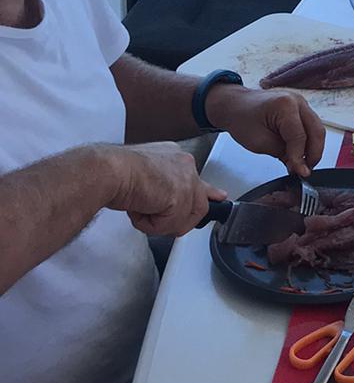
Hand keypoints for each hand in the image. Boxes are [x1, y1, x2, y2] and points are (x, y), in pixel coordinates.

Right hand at [103, 141, 220, 236]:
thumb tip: (174, 204)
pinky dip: (151, 225)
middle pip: (197, 205)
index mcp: (175, 157)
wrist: (107, 170)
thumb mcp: (143, 176)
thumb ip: (164, 188)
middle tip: (153, 215)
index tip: (217, 197)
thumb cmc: (115, 172)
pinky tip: (139, 209)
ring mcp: (186, 179)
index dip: (206, 194)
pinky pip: (170, 225)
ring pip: (185, 219)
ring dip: (160, 223)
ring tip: (141, 209)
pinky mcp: (181, 196)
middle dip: (176, 220)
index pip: (197, 180)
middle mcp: (184, 165)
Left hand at [204, 83, 324, 177]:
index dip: (301, 157)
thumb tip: (299, 166)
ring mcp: (301, 103)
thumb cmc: (241, 118)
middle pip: (316, 131)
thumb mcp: (259, 142)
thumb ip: (282, 154)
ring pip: (317, 129)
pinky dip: (308, 141)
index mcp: (285, 105)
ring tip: (302, 164)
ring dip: (313, 148)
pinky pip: (311, 126)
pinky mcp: (300, 108)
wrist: (235, 105)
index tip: (301, 172)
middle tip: (305, 170)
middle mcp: (297, 101)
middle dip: (313, 154)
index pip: (300, 136)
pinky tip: (300, 153)